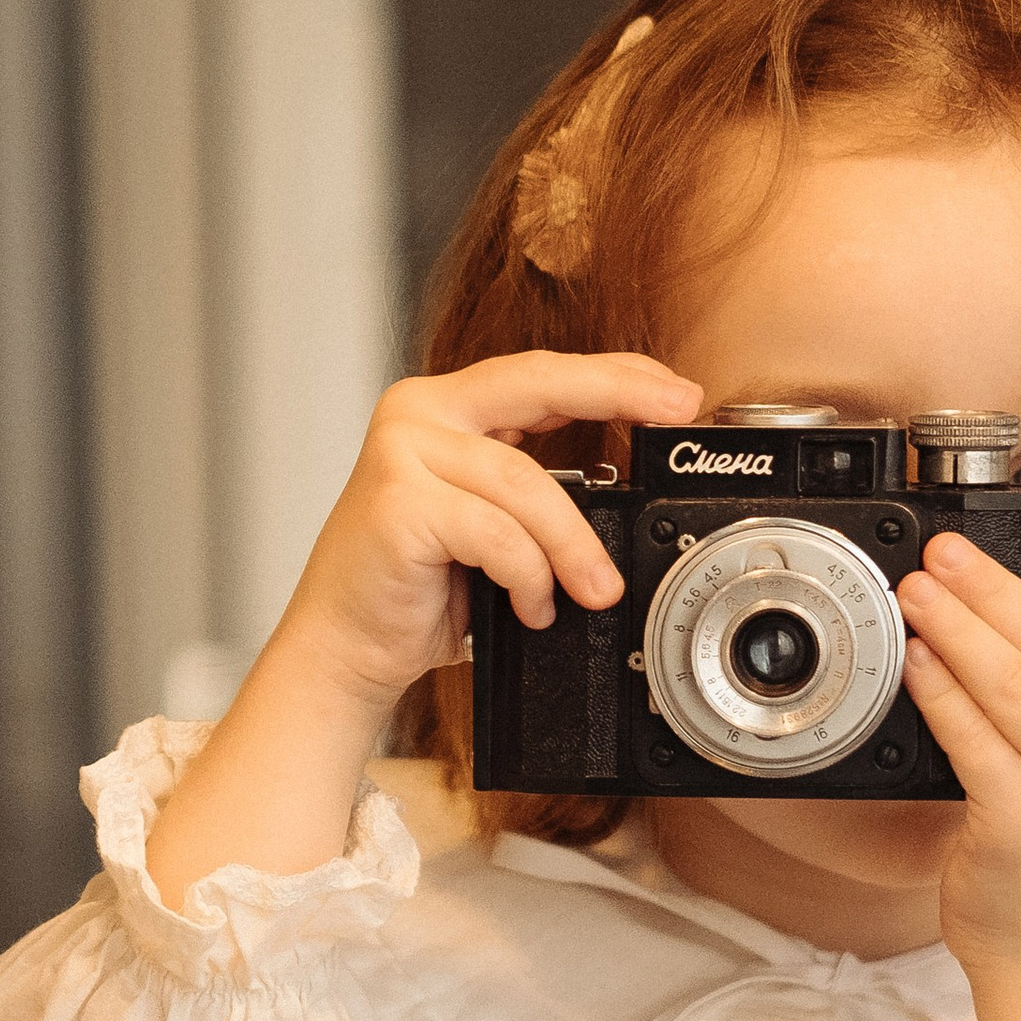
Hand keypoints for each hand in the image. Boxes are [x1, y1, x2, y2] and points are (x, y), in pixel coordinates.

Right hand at [149, 350, 701, 901]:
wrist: (344, 646)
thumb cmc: (416, 588)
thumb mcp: (490, 523)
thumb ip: (534, 489)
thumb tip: (625, 488)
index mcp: (444, 409)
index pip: (540, 373)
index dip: (614, 375)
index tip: (676, 393)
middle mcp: (418, 414)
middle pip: (535, 384)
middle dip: (616, 392)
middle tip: (673, 412)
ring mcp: (401, 452)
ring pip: (526, 483)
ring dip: (572, 544)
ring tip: (595, 589)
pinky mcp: (397, 503)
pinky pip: (496, 533)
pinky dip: (527, 576)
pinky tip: (529, 605)